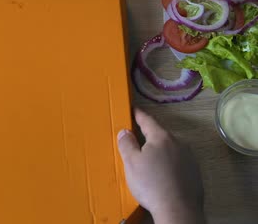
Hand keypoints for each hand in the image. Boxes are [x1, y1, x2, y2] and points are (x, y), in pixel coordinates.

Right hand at [117, 109, 204, 223]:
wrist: (178, 210)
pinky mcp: (195, 173)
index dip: (138, 114)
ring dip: (159, 151)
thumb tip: (125, 131)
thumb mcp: (131, 162)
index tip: (133, 109)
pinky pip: (178, 162)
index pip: (148, 120)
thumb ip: (126, 144)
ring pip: (170, 149)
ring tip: (149, 161)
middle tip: (136, 139)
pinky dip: (169, 164)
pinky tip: (163, 175)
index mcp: (162, 137)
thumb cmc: (151, 184)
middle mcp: (179, 143)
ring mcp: (189, 158)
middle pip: (160, 135)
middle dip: (148, 136)